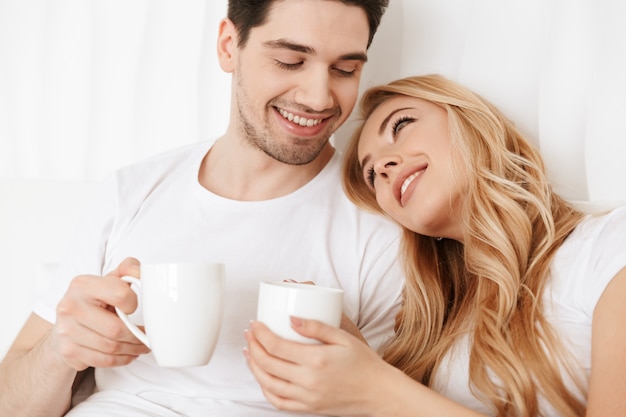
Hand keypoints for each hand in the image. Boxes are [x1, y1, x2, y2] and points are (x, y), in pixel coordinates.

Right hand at [49, 257, 149, 370]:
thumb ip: (128, 270)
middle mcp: (70, 306)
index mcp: (82, 285)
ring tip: (142, 345)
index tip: (135, 308)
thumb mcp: (109, 280)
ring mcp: (66, 331)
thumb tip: (143, 273)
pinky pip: (104, 360)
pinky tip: (128, 353)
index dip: (133, 303)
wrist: (65, 325)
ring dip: (133, 349)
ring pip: (111, 347)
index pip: (119, 294)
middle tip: (148, 337)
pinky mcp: (68, 351)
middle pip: (116, 329)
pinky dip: (122, 359)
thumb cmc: (94, 301)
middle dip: (137, 336)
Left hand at [244, 317, 388, 415]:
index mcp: (316, 360)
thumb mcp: (344, 338)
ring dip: (254, 367)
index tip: (255, 324)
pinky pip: (278, 401)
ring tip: (250, 352)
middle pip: (267, 363)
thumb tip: (291, 318)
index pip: (276, 346)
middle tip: (249, 334)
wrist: (379, 392)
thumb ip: (316, 327)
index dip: (260, 333)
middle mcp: (308, 381)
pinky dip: (266, 389)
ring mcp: (307, 397)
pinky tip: (263, 377)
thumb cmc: (364, 363)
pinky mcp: (308, 408)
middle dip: (253, 346)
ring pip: (268, 383)